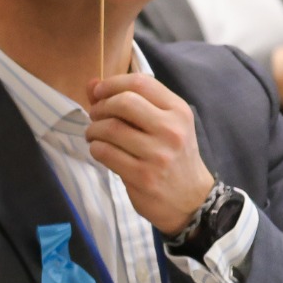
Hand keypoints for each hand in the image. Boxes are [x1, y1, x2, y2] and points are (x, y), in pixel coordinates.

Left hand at [86, 73, 216, 234]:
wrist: (191, 200)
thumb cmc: (172, 156)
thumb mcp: (163, 125)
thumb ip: (130, 102)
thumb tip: (91, 84)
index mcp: (178, 111)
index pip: (141, 83)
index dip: (112, 84)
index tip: (98, 92)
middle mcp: (171, 129)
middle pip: (123, 102)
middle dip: (100, 107)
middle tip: (95, 116)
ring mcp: (158, 154)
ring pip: (110, 128)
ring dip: (93, 130)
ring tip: (94, 135)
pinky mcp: (143, 176)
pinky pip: (105, 153)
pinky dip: (96, 148)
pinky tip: (100, 150)